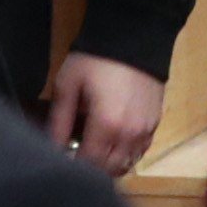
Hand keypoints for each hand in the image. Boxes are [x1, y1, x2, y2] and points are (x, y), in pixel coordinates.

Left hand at [45, 51, 164, 173]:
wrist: (134, 37)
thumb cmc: (96, 60)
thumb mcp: (68, 85)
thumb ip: (59, 120)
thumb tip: (51, 147)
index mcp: (107, 126)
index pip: (89, 163)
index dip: (74, 166)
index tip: (62, 160)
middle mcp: (129, 135)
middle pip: (109, 169)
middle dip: (91, 168)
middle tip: (76, 156)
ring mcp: (146, 130)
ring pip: (127, 164)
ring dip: (109, 164)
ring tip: (95, 152)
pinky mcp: (155, 123)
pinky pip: (140, 151)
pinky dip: (125, 154)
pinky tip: (113, 143)